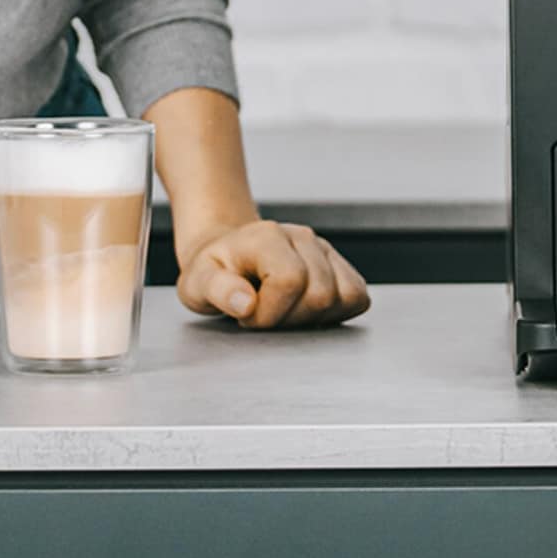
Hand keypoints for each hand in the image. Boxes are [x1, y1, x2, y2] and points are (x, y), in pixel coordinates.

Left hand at [176, 219, 369, 330]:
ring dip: (313, 317)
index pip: (291, 280)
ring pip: (344, 296)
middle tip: (265, 315)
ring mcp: (323, 249)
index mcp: (267, 238)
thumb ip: (217, 290)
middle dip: (291, 319)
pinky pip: (358, 295)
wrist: (228, 255)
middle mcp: (301, 238)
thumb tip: (245, 302)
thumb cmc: (214, 270)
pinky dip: (338, 311)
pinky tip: (307, 311)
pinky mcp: (338, 265)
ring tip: (285, 311)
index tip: (248, 316)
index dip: (270, 312)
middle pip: (321, 294)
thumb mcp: (198, 282)